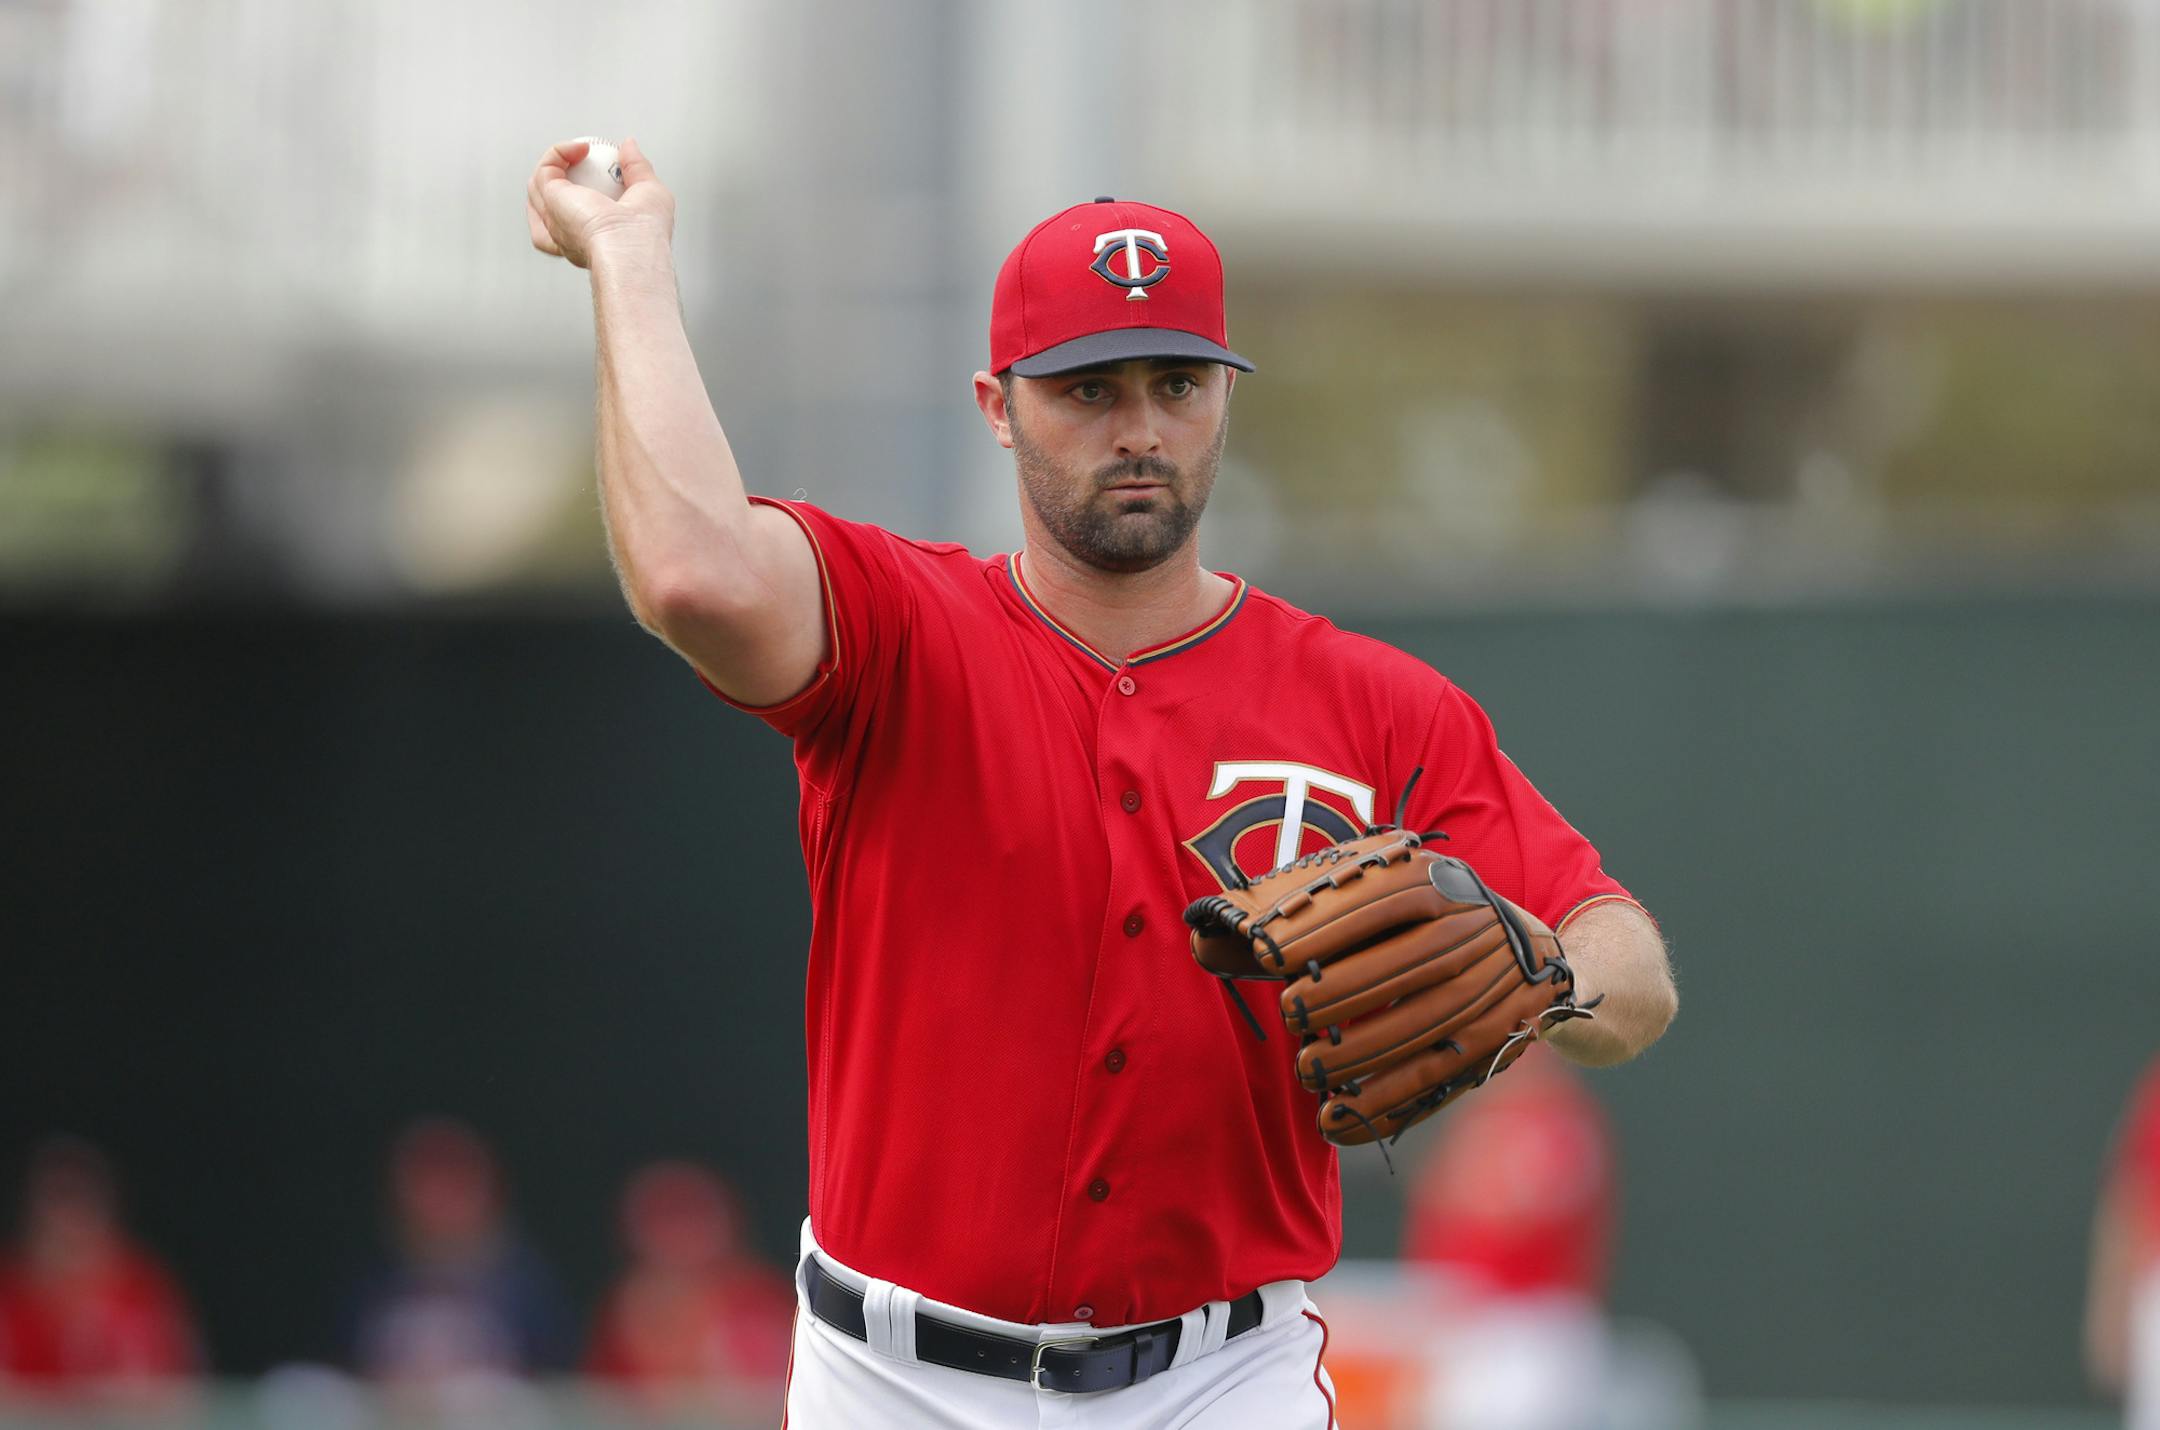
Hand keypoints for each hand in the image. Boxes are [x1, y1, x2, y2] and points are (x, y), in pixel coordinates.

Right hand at [525, 136, 674, 270]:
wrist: (633, 247)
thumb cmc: (645, 236)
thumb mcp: (650, 193)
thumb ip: (637, 168)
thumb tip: (628, 146)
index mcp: (590, 239)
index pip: (573, 217)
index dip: (579, 190)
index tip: (599, 171)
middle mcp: (567, 234)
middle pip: (547, 203)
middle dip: (557, 176)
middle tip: (583, 157)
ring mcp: (554, 219)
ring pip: (537, 186)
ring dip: (556, 161)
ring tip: (583, 150)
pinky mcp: (550, 202)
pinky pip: (545, 170)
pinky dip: (558, 153)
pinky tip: (580, 149)